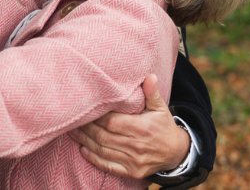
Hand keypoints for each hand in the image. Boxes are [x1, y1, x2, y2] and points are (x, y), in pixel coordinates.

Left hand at [69, 74, 190, 178]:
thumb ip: (152, 93)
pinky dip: (94, 159)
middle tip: (73, 119)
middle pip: (104, 136)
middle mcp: (136, 146)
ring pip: (103, 151)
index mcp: (142, 128)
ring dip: (85, 141)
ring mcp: (133, 161)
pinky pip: (109, 166)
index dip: (97, 117)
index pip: (112, 122)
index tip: (86, 109)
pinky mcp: (131, 172)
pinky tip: (84, 149)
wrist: (176, 153)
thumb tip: (150, 76)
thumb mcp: (161, 108)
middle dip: (87, 128)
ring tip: (73, 132)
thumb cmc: (164, 126)